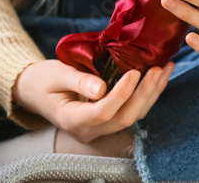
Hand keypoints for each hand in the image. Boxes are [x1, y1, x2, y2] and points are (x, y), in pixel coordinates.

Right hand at [13, 58, 173, 143]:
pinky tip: (158, 75)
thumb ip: (78, 80)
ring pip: (133, 116)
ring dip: (152, 93)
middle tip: (157, 68)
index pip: (103, 111)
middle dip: (145, 94)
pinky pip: (131, 110)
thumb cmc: (42, 80)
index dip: (121, 93)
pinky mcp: (107, 119)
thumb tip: (101, 88)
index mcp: (72, 120)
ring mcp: (99, 128)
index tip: (134, 71)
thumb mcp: (56, 74)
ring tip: (165, 68)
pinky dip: (146, 94)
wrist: (33, 90)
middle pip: (125, 117)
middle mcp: (89, 130)